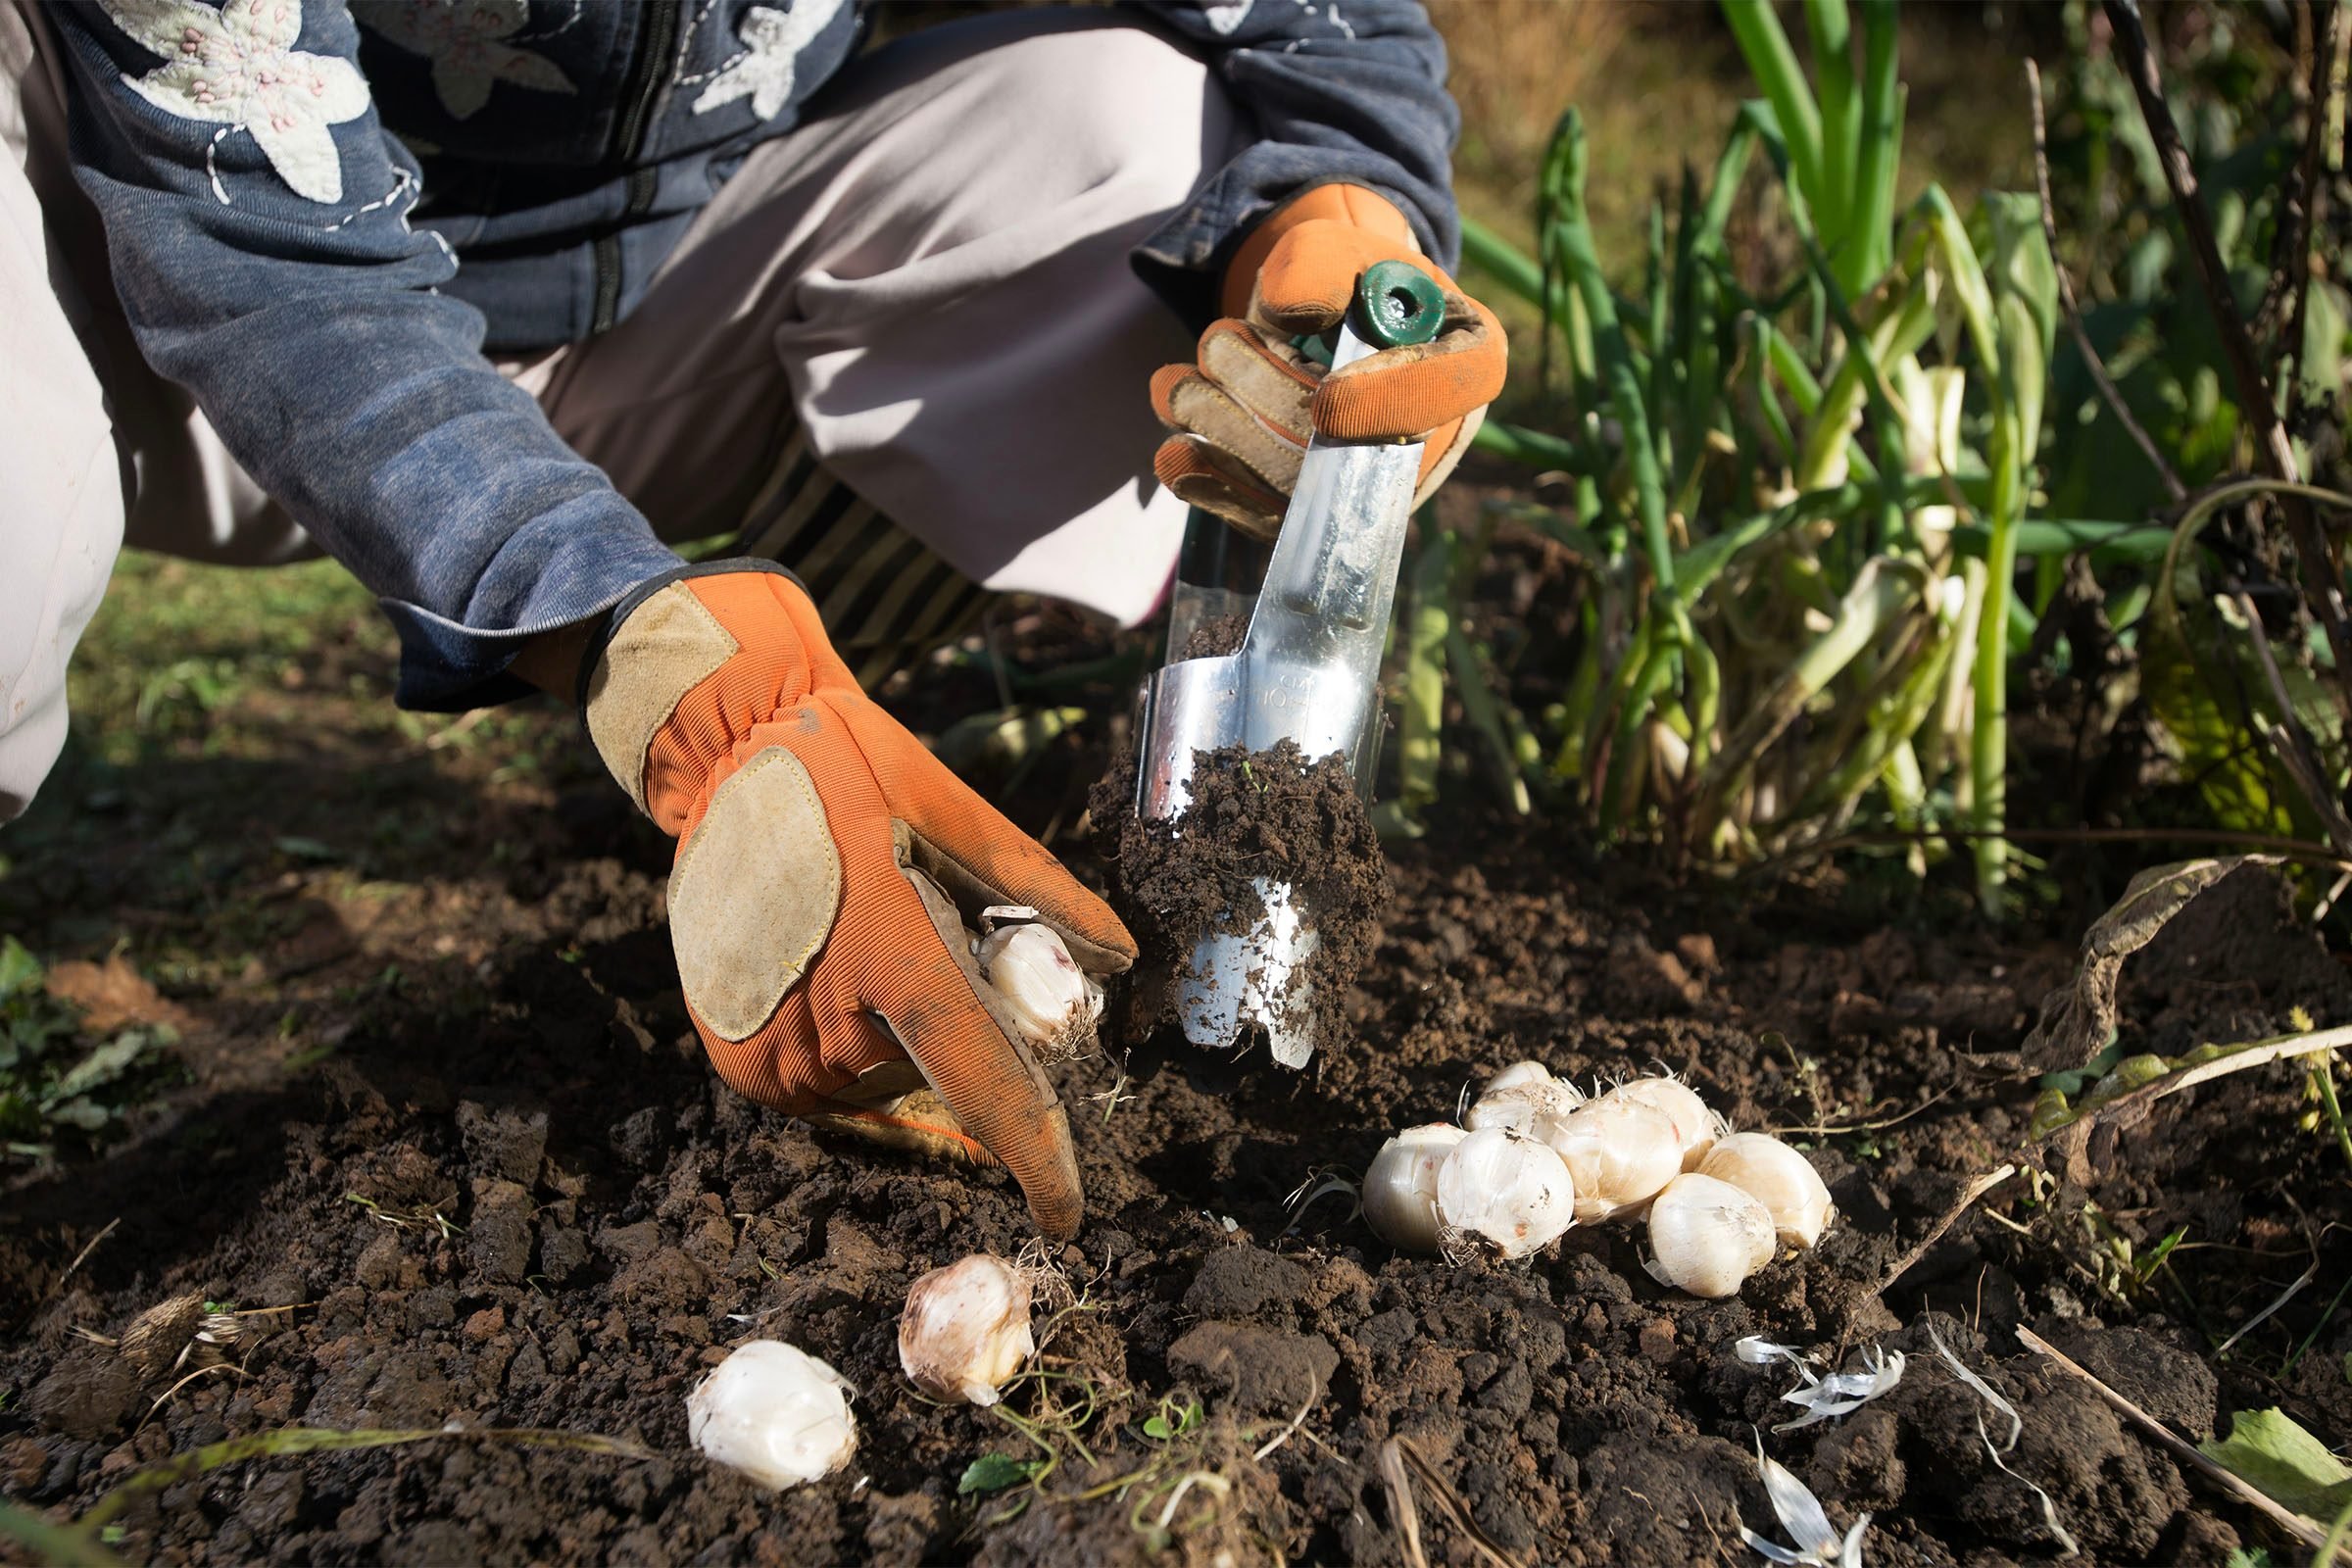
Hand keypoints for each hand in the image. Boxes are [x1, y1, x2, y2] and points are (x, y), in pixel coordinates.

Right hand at [581, 565, 1134, 1237]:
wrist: (725, 757)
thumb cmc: (854, 772)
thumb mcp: (953, 810)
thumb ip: (1039, 889)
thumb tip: (1123, 959)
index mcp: (889, 954)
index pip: (977, 1080)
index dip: (1033, 1155)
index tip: (1069, 1215)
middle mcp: (824, 1019)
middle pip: (936, 1079)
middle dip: (963, 1038)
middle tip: (936, 943)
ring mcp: (771, 1050)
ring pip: (882, 1088)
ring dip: (901, 1041)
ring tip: (869, 942)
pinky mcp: (738, 1065)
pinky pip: (828, 1088)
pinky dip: (853, 1050)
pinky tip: (838, 975)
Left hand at [1150, 184, 1506, 539]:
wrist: (1318, 326)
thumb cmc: (1342, 281)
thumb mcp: (1336, 246)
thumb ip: (1317, 263)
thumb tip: (1285, 310)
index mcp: (1465, 356)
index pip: (1455, 385)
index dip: (1391, 401)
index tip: (1326, 398)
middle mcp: (1431, 435)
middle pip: (1352, 443)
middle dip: (1263, 392)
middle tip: (1217, 340)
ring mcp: (1373, 486)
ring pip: (1298, 484)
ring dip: (1223, 427)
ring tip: (1182, 382)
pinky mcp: (1316, 516)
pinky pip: (1264, 519)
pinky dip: (1211, 483)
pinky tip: (1176, 450)